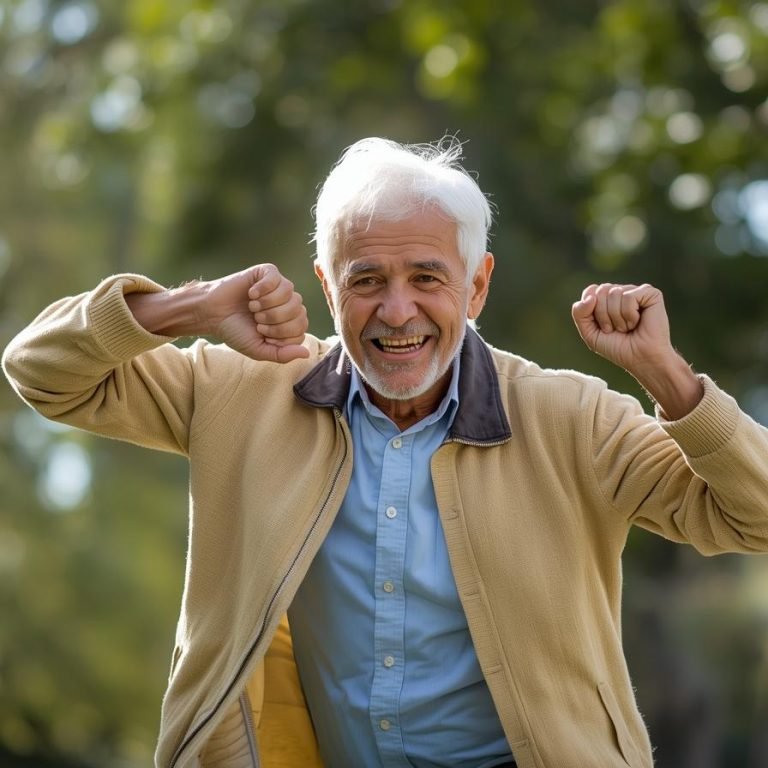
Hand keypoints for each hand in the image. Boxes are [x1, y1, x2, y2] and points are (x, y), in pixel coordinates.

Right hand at [204, 264, 308, 362]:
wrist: (212, 313)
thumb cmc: (236, 331)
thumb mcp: (259, 350)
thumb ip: (283, 355)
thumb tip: (307, 353)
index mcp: (290, 323)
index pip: (300, 329)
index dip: (279, 334)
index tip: (261, 332)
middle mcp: (289, 304)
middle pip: (298, 310)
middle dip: (274, 319)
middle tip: (256, 319)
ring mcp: (280, 287)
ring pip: (289, 293)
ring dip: (267, 304)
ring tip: (252, 307)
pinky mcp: (267, 272)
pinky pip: (276, 278)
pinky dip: (262, 289)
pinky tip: (251, 294)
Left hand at [572, 283, 702, 417]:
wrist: (640, 359)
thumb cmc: (617, 347)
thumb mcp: (590, 333)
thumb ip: (579, 313)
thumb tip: (590, 297)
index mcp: (608, 298)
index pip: (590, 291)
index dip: (591, 310)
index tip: (602, 327)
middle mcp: (622, 291)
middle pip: (601, 290)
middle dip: (603, 315)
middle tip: (615, 329)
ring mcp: (637, 291)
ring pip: (615, 293)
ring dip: (617, 318)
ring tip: (627, 327)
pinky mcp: (651, 294)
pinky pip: (629, 297)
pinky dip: (629, 315)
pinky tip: (637, 322)